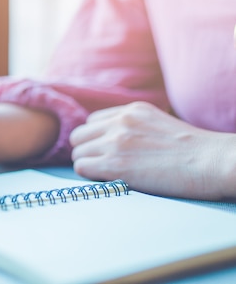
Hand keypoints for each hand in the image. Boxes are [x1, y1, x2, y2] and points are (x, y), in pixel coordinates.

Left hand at [70, 101, 235, 199]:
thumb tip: (116, 139)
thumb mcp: (159, 123)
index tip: (104, 151)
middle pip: (79, 136)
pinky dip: (88, 175)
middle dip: (86, 150)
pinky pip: (81, 167)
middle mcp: (120, 122)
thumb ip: (135, 126)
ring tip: (106, 175)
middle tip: (100, 165)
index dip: (95, 138)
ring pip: (78, 152)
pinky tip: (106, 180)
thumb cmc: (193, 151)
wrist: (213, 162)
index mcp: (131, 110)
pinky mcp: (115, 164)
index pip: (92, 121)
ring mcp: (115, 142)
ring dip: (88, 164)